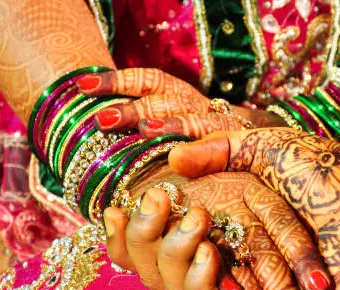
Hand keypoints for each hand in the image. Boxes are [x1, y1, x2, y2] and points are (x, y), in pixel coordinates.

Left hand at [77, 68, 284, 137]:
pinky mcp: (236, 145)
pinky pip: (218, 144)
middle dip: (133, 107)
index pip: (145, 80)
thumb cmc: (201, 137)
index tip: (81, 87)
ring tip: (144, 132)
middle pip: (162, 99)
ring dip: (167, 125)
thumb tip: (96, 125)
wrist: (258, 141)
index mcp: (178, 93)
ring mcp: (218, 124)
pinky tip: (180, 159)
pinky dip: (200, 149)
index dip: (115, 81)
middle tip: (102, 120)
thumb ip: (143, 120)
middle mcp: (196, 103)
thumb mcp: (174, 121)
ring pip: (190, 119)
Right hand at [103, 170, 332, 289]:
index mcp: (224, 227)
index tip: (112, 207)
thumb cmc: (327, 175)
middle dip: (147, 241)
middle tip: (154, 203)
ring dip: (172, 263)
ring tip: (188, 227)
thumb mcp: (267, 148)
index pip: (161, 238)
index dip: (132, 228)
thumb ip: (220, 148)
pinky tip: (210, 257)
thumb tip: (170, 159)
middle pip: (162, 269)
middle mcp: (227, 261)